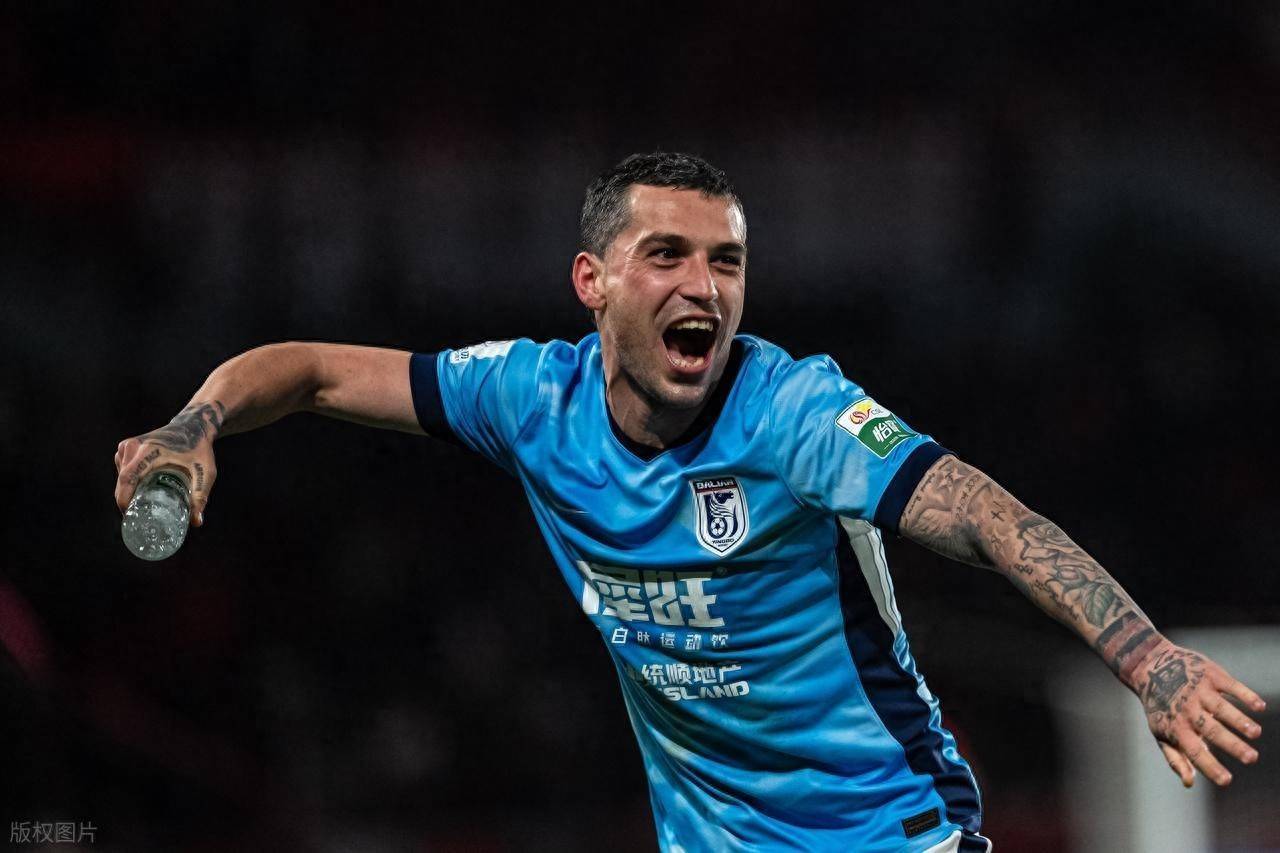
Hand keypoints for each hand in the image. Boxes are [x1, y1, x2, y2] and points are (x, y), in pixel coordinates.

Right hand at [114, 402, 223, 526]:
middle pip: (122, 480)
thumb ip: (200, 495)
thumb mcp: (204, 472)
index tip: (130, 516)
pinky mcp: (127, 447)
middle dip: (127, 500)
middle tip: (139, 517)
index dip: (124, 500)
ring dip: (128, 491)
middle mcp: (133, 447)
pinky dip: (128, 481)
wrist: (193, 426)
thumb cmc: (200, 449)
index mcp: (148, 451)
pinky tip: (141, 490)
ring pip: (121, 476)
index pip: (127, 479)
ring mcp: (128, 446)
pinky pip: (122, 469)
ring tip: (143, 505)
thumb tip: (196, 522)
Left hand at [1131, 641, 1264, 786]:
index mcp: (1177, 728)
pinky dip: (1245, 695)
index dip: (1209, 767)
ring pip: (1222, 708)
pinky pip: (1230, 685)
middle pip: (1212, 730)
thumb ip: (1176, 758)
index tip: (1227, 781)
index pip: (1194, 752)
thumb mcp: (1161, 732)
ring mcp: (1198, 690)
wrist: (1149, 666)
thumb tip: (1189, 784)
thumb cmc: (1160, 706)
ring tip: (1255, 733)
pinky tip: (1259, 706)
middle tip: (1251, 758)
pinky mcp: (1209, 673)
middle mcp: (1187, 710)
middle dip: (1232, 745)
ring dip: (1240, 720)